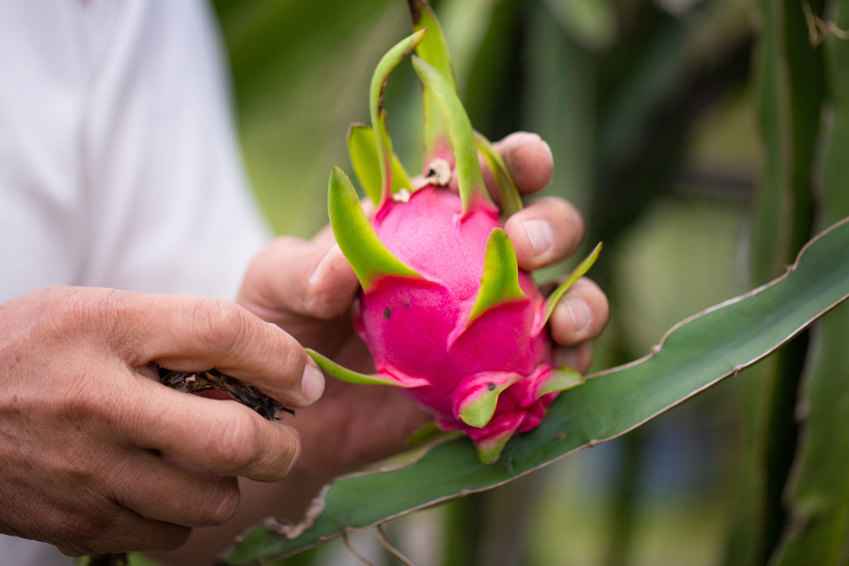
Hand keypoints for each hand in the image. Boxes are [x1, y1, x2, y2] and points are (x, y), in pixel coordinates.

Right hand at [0, 286, 322, 555]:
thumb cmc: (33, 350)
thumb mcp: (100, 312)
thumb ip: (182, 328)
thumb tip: (277, 367)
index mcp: (105, 330)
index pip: (222, 329)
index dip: (282, 357)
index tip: (305, 379)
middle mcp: (96, 403)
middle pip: (232, 438)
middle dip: (278, 444)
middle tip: (282, 438)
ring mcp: (84, 473)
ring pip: (208, 499)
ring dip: (230, 481)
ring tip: (214, 459)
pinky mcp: (75, 524)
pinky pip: (168, 535)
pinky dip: (184, 514)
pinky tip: (166, 485)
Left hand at [238, 131, 608, 477]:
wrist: (290, 412)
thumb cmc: (283, 328)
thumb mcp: (274, 285)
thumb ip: (303, 267)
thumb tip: (345, 268)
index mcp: (424, 221)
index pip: (481, 176)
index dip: (515, 159)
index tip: (528, 159)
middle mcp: (471, 264)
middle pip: (541, 228)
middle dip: (552, 226)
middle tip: (525, 246)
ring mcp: (490, 323)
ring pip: (565, 295)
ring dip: (581, 300)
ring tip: (563, 319)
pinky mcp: (497, 378)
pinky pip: (551, 367)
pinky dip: (566, 365)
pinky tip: (555, 371)